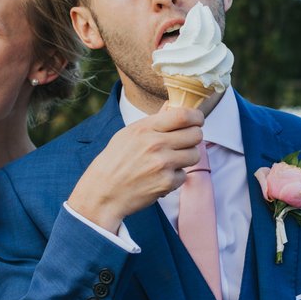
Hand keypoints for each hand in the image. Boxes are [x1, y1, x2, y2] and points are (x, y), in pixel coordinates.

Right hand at [68, 104, 203, 231]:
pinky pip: (184, 175)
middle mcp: (156, 144)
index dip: (196, 117)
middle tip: (185, 142)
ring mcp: (163, 164)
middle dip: (194, 137)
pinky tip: (161, 177)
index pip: (183, 115)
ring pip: (194, 155)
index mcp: (145, 128)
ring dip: (187, 157)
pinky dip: (175, 177)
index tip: (197, 120)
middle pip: (195, 134)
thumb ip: (153, 122)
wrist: (103, 192)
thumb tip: (171, 107)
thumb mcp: (128, 134)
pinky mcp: (166, 183)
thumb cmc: (114, 161)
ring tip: (172, 160)